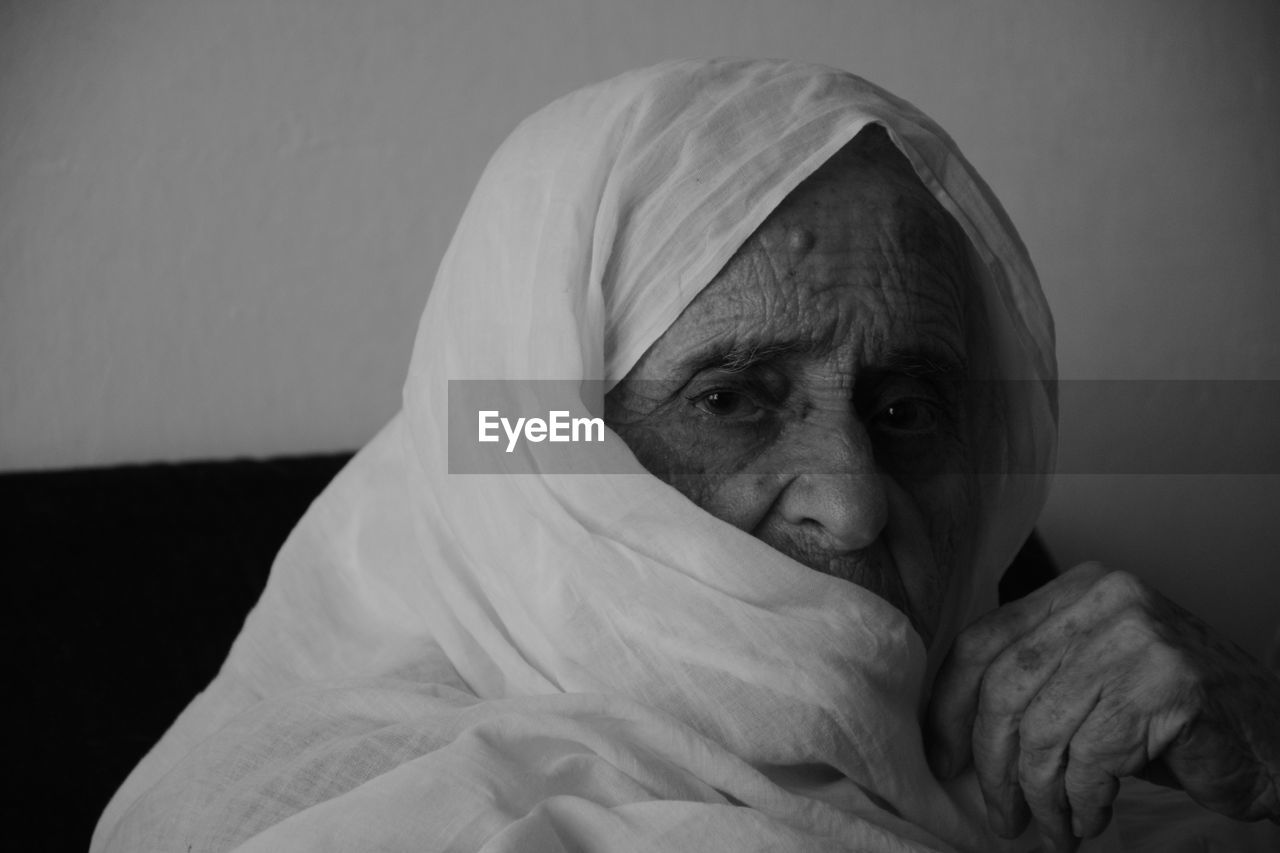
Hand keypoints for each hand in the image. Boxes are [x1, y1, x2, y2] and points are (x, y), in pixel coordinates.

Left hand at [925, 562, 1279, 851]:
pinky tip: (1091, 820)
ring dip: (1041, 795)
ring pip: (1044, 730)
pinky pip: (1092, 759)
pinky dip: (1083, 802)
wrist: (1273, 738)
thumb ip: (1035, 681)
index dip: (951, 704)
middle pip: (1006, 686)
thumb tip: (953, 729)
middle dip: (991, 761)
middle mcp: (1106, 600)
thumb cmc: (1171, 717)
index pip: (984, 640)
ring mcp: (1138, 638)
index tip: (941, 755)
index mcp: (1078, 590)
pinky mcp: (1167, 686)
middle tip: (999, 812)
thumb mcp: (1092, 679)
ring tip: (1051, 828)